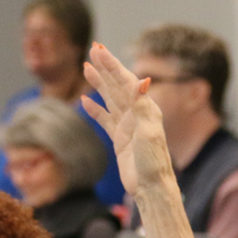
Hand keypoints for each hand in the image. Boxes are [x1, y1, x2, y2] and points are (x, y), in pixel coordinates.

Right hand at [81, 42, 170, 198]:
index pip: (126, 81)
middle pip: (117, 86)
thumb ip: (143, 106)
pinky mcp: (120, 139)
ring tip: (86, 68)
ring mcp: (128, 126)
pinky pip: (105, 119)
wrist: (151, 188)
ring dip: (99, 84)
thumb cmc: (153, 162)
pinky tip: (84, 100)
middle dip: (105, 68)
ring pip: (110, 99)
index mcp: (146, 109)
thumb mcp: (148, 132)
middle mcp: (138, 114)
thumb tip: (142, 80)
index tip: (98, 49)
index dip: (112, 65)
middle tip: (92, 49)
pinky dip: (95, 109)